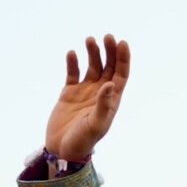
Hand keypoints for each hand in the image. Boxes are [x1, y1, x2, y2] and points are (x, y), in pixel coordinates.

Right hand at [45, 34, 130, 159]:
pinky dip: (72, 62)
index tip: (122, 43)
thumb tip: (110, 84)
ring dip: (92, 53)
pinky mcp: (69, 93)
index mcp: (111, 100)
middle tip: (107, 36)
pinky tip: (71, 53)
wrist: (63, 150)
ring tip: (90, 39)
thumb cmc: (83, 141)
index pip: (121, 74)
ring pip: (92, 67)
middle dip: (109, 51)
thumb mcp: (96, 124)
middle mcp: (100, 93)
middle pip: (108, 67)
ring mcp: (85, 92)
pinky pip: (72, 73)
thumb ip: (104, 105)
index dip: (123, 59)